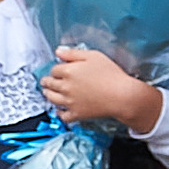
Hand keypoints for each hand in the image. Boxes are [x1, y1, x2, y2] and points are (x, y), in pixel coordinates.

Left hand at [40, 47, 162, 133]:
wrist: (122, 95)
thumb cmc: (111, 75)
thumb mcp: (93, 56)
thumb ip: (73, 53)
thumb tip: (58, 51)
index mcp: (68, 71)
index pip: (54, 70)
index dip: (55, 69)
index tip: (57, 70)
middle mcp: (66, 87)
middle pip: (50, 84)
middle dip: (47, 81)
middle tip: (46, 81)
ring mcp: (70, 102)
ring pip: (51, 99)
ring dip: (48, 94)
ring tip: (47, 92)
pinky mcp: (77, 114)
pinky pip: (63, 116)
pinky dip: (59, 113)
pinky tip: (59, 110)